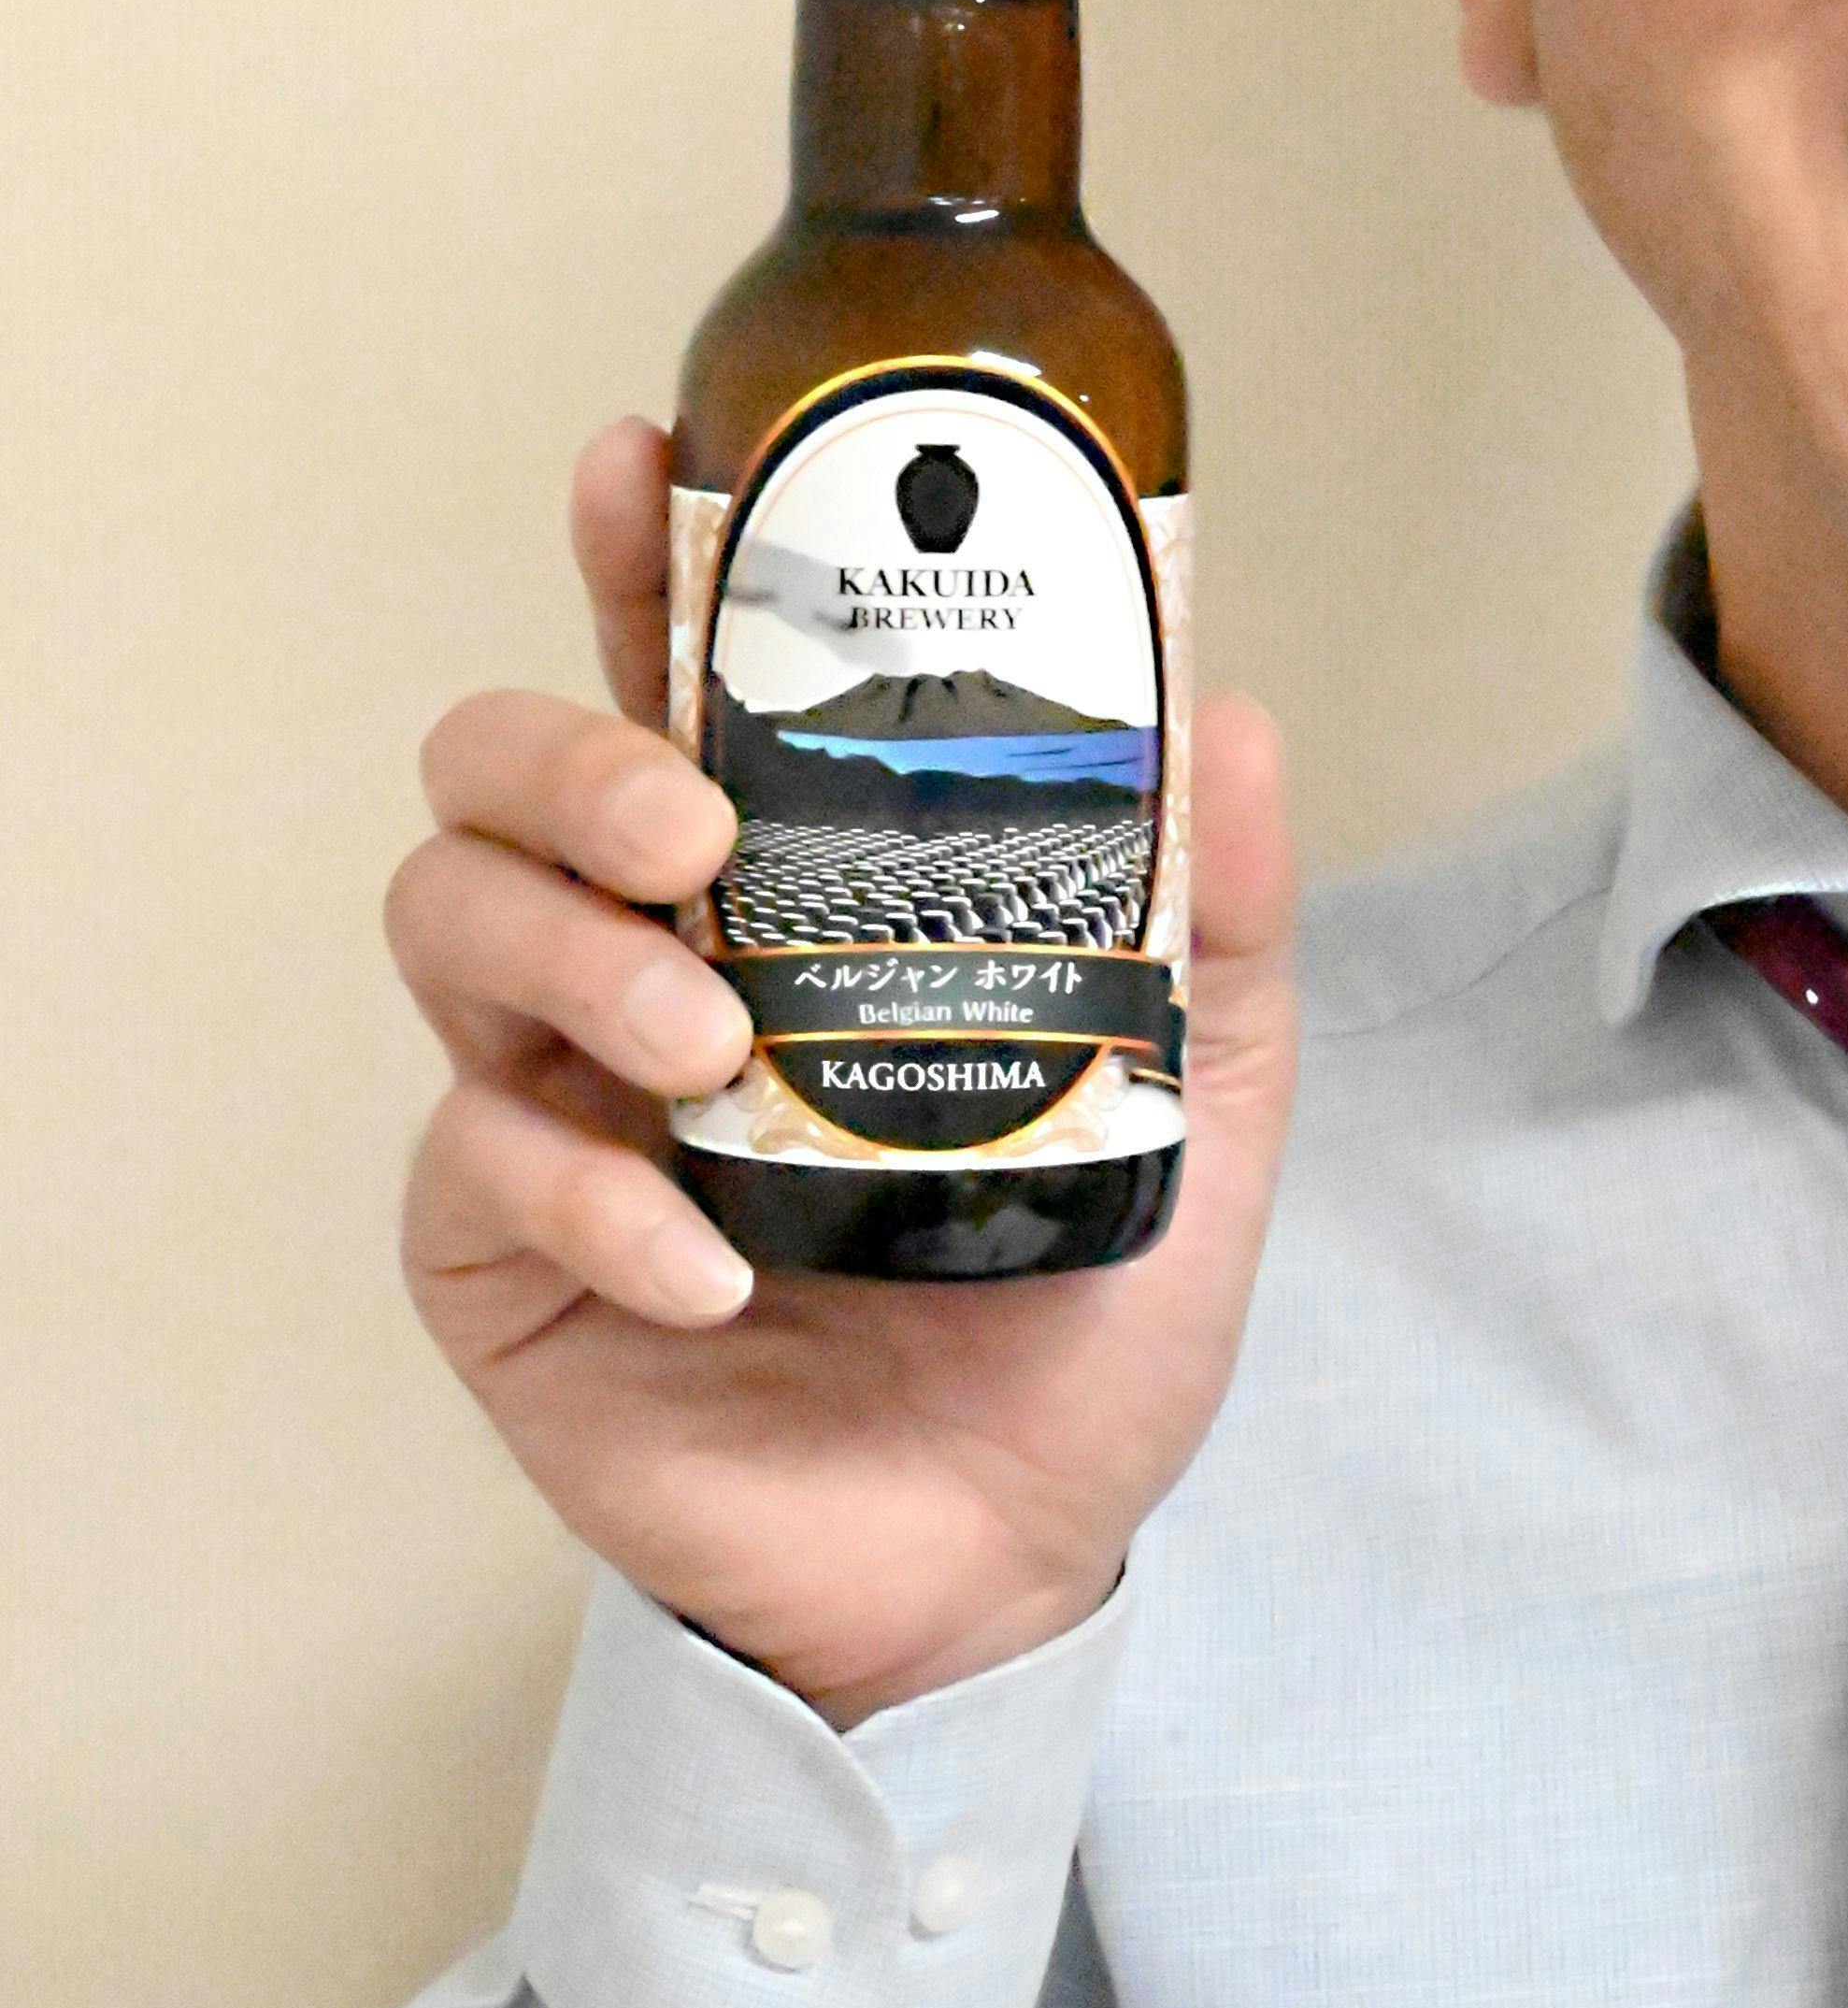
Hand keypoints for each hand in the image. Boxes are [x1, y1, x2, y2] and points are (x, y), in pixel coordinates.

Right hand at [390, 417, 1299, 1727]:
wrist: (1014, 1551)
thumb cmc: (1077, 1302)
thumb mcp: (1203, 1093)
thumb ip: (1220, 914)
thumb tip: (1239, 713)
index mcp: (789, 888)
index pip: (679, 679)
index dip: (641, 559)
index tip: (641, 456)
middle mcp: (647, 959)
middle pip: (501, 768)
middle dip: (572, 755)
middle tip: (693, 832)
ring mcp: (554, 1099)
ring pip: (448, 921)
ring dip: (569, 956)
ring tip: (709, 1045)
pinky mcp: (501, 1256)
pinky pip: (474, 1167)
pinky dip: (591, 1201)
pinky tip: (710, 1270)